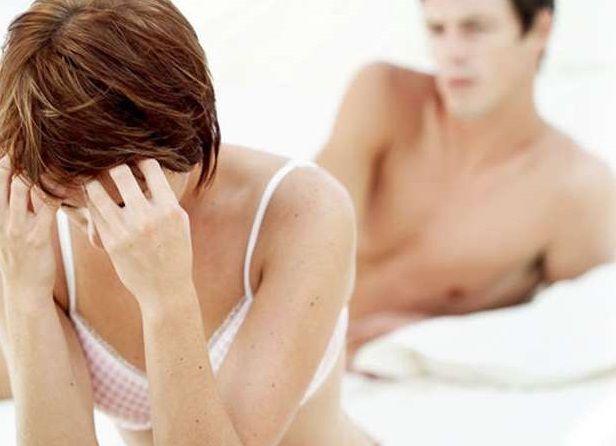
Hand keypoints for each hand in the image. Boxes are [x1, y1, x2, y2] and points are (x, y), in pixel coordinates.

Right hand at [0, 156, 59, 295]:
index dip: (6, 160)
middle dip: (22, 158)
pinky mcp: (37, 237)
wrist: (23, 293)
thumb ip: (16, 212)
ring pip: (25, 188)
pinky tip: (70, 180)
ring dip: (41, 169)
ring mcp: (18, 227)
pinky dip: (58, 190)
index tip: (19, 143)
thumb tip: (28, 193)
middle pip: (8, 178)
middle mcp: (2, 218)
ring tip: (57, 153)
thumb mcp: (11, 234)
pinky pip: (48, 206)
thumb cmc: (23, 262)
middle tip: (39, 138)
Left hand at [84, 159, 194, 307]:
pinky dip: (92, 201)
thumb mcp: (180, 222)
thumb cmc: (175, 252)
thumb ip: (165, 198)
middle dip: (113, 165)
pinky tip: (94, 198)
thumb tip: (149, 169)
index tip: (135, 158)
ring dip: (94, 180)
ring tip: (95, 178)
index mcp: (169, 209)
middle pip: (120, 173)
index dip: (140, 158)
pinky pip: (94, 212)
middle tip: (110, 165)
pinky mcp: (111, 241)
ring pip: (98, 191)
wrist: (165, 288)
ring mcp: (127, 230)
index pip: (150, 167)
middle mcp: (148, 217)